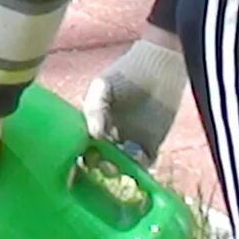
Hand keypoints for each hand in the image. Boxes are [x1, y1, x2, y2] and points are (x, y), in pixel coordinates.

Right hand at [84, 38, 186, 163]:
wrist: (158, 70)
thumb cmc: (125, 74)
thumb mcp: (103, 87)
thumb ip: (95, 109)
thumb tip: (94, 136)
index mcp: (92, 122)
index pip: (82, 144)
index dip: (80, 153)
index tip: (82, 158)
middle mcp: (108, 135)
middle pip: (100, 159)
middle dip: (100, 165)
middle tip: (105, 165)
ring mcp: (129, 142)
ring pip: (120, 164)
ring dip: (120, 168)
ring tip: (121, 164)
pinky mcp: (150, 146)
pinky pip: (142, 163)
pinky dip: (140, 165)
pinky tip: (137, 156)